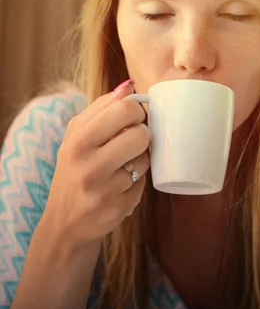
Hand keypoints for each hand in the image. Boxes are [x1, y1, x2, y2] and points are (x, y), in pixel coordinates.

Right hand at [41, 81, 149, 254]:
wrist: (63, 223)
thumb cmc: (74, 169)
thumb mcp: (77, 136)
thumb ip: (102, 107)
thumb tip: (130, 85)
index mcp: (77, 141)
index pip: (124, 109)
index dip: (135, 111)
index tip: (132, 118)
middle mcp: (89, 165)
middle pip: (141, 134)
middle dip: (142, 134)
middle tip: (132, 139)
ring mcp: (105, 190)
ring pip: (145, 158)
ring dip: (140, 158)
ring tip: (124, 163)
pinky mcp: (120, 208)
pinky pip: (145, 182)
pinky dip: (137, 181)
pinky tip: (121, 184)